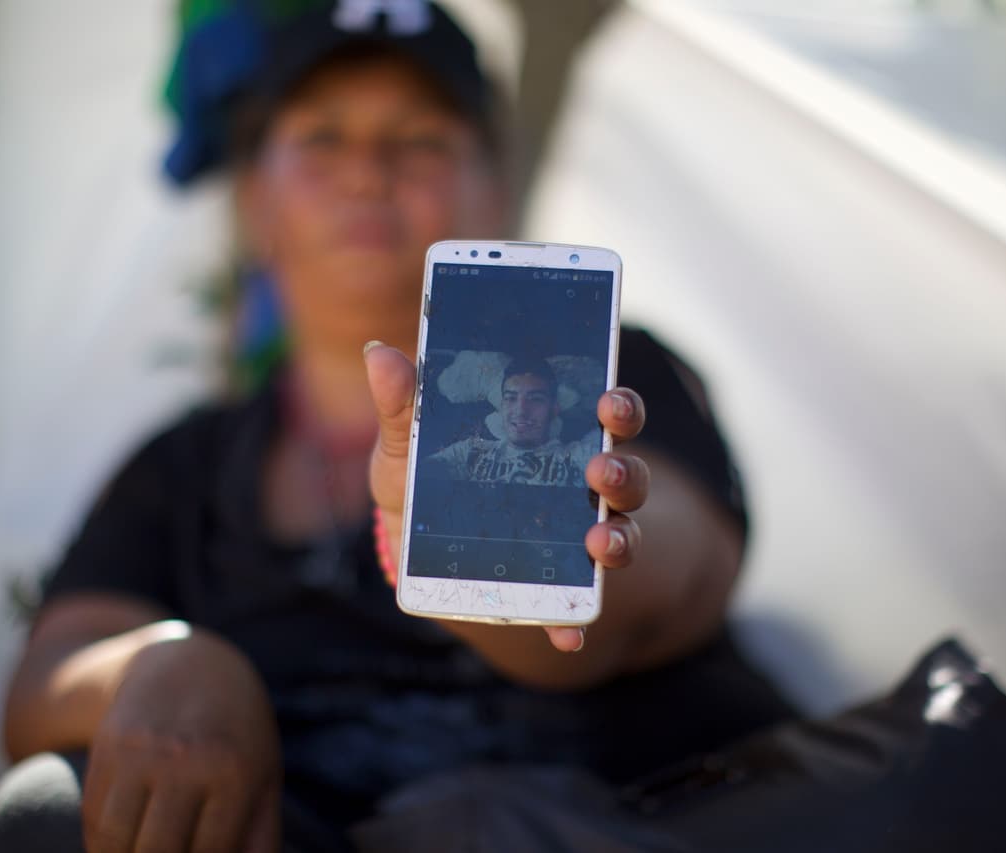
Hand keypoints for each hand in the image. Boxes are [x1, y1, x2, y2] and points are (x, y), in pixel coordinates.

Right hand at [81, 627, 280, 852]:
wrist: (188, 663)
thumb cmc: (235, 733)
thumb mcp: (263, 775)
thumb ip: (261, 837)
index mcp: (235, 772)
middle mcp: (187, 759)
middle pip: (159, 852)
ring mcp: (142, 751)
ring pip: (118, 842)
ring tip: (145, 852)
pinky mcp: (108, 746)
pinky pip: (94, 818)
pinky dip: (102, 846)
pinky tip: (119, 848)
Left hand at [364, 341, 648, 652]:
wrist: (411, 545)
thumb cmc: (421, 476)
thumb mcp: (408, 441)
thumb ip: (401, 401)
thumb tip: (379, 354)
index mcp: (558, 436)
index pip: (609, 414)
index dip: (620, 407)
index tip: (608, 401)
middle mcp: (581, 487)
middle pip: (626, 475)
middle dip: (621, 472)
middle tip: (599, 470)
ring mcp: (576, 538)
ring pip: (619, 534)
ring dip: (617, 539)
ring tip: (597, 542)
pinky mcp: (555, 588)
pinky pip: (575, 608)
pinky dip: (575, 623)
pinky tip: (567, 635)